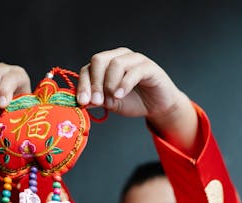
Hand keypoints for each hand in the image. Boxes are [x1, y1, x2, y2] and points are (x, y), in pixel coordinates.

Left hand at [77, 48, 198, 154]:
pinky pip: (134, 71)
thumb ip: (98, 101)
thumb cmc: (135, 101)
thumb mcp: (112, 103)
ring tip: (113, 99)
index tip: (83, 102)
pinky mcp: (148, 67)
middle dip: (95, 82)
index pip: (88, 69)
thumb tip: (82, 102)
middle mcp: (119, 57)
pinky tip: (121, 95)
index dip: (83, 85)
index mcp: (106, 65)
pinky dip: (124, 84)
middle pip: (99, 60)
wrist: (158, 106)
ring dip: (110, 84)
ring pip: (115, 63)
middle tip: (96, 101)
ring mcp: (134, 59)